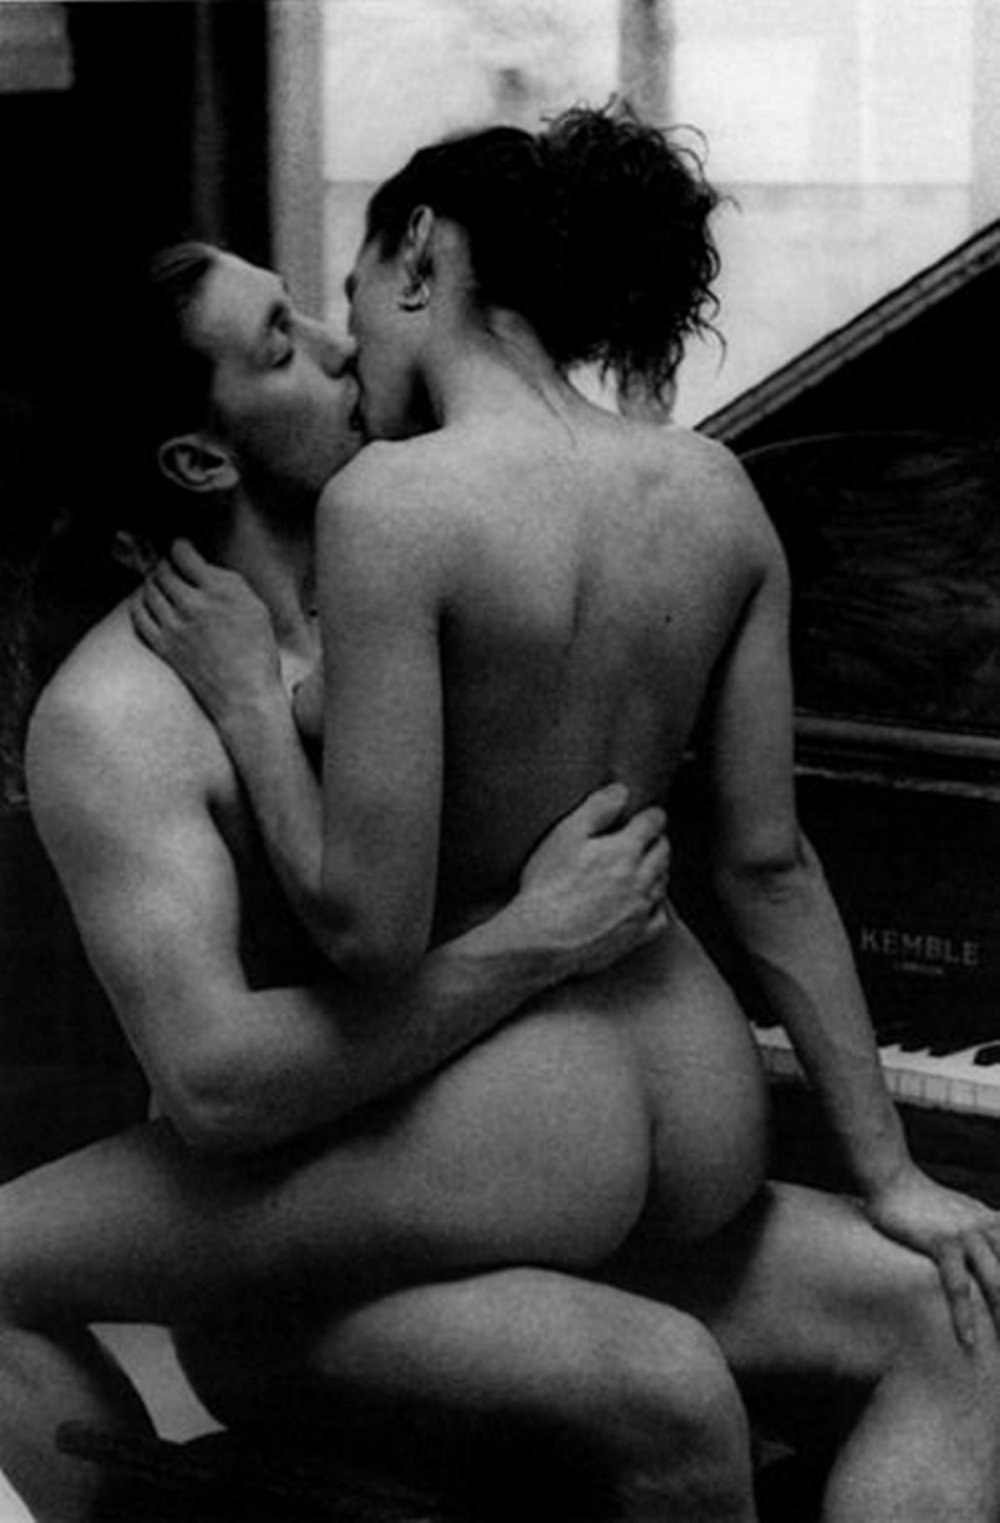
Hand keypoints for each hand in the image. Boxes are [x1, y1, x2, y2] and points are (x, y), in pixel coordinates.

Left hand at [130, 540, 283, 726]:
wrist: (245, 694)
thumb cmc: (258, 652)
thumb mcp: (255, 606)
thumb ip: (228, 583)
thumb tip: (204, 568)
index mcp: (218, 590)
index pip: (183, 553)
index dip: (180, 547)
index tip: (182, 549)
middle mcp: (192, 604)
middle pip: (162, 570)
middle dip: (165, 564)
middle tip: (170, 565)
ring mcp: (174, 626)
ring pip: (148, 589)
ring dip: (152, 582)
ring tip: (160, 583)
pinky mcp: (163, 645)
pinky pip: (139, 615)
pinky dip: (139, 603)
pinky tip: (146, 602)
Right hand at [517, 782, 669, 977]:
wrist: (543, 940)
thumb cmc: (549, 886)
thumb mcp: (565, 835)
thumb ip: (597, 809)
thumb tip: (622, 791)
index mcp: (626, 850)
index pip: (653, 822)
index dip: (650, 814)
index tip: (645, 814)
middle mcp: (642, 878)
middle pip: (663, 851)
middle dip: (656, 840)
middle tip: (643, 838)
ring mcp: (642, 909)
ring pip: (664, 880)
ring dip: (657, 869)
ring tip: (642, 866)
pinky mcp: (637, 936)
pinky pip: (661, 916)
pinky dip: (657, 904)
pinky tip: (645, 902)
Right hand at [864, 1162, 999, 1348]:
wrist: (891, 1174)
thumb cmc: (922, 1196)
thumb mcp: (965, 1208)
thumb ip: (983, 1225)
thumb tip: (992, 1237)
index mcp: (994, 1223)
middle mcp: (986, 1228)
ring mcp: (965, 1235)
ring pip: (996, 1282)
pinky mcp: (940, 1242)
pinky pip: (957, 1284)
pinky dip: (964, 1315)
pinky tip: (968, 1340)